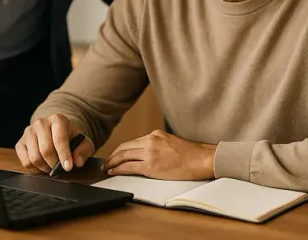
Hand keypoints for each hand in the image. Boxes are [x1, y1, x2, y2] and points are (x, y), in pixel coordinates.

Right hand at [16, 114, 94, 174]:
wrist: (56, 131)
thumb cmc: (70, 138)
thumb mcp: (82, 142)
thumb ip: (83, 150)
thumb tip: (77, 161)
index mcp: (57, 119)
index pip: (59, 139)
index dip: (64, 155)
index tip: (68, 167)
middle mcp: (41, 123)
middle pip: (45, 150)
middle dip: (54, 164)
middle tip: (60, 169)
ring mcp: (28, 132)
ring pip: (34, 157)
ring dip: (45, 167)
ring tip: (52, 166)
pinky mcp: (20, 143)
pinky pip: (25, 161)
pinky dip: (35, 169)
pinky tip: (42, 166)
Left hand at [102, 130, 216, 180]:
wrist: (202, 159)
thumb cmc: (191, 154)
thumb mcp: (170, 143)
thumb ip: (158, 145)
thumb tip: (147, 154)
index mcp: (155, 135)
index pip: (131, 142)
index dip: (120, 150)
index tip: (114, 155)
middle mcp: (150, 141)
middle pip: (124, 148)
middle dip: (113, 156)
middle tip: (106, 162)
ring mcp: (150, 153)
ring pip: (124, 156)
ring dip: (112, 163)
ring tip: (106, 168)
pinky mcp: (151, 166)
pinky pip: (129, 167)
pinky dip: (118, 169)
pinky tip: (113, 172)